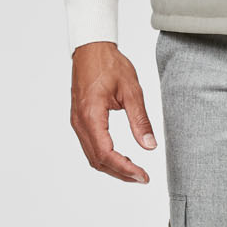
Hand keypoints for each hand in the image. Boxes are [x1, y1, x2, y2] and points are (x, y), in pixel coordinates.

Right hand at [70, 41, 156, 182]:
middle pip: (97, 160)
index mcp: (92, 115)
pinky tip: (121, 158)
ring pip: (92, 156)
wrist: (91, 49)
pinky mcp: (79, 120)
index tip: (142, 176)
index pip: (106, 153)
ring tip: (134, 171)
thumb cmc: (109, 64)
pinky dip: (105, 157)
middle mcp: (80, 122)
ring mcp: (77, 122)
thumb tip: (149, 146)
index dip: (125, 169)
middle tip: (142, 178)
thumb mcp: (132, 91)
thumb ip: (140, 120)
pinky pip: (90, 146)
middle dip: (120, 173)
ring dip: (112, 167)